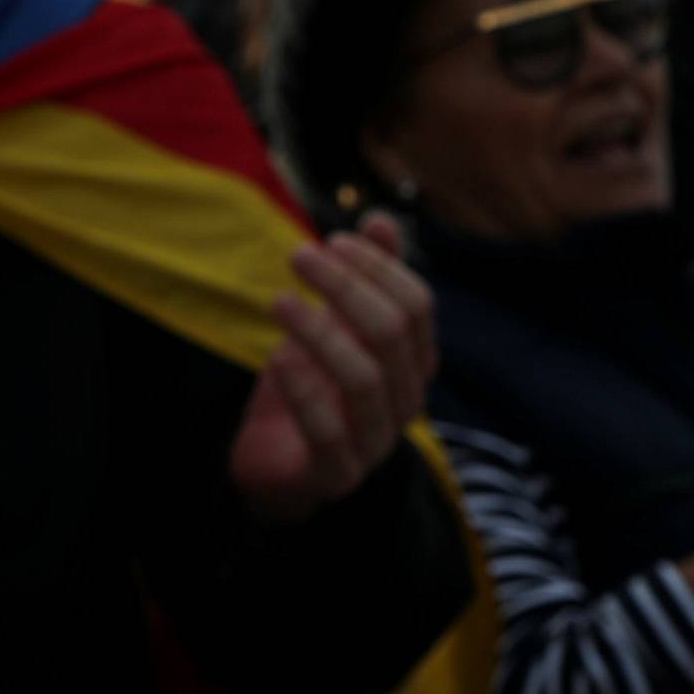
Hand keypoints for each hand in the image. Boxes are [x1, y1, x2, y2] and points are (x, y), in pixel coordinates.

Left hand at [231, 214, 436, 523]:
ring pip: (364, 378)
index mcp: (413, 362)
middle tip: (297, 255)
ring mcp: (376, 442)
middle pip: (391, 333)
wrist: (277, 465)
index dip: (377, 267)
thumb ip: (365, 277)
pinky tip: (277, 358)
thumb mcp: (335, 325)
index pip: (416, 305)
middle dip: (344, 286)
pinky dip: (303, 392)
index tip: (332, 241)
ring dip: (319, 331)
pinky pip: (329, 433)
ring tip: (278, 300)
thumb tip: (379, 218)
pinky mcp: (337, 475)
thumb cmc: (312, 387)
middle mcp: (405, 401)